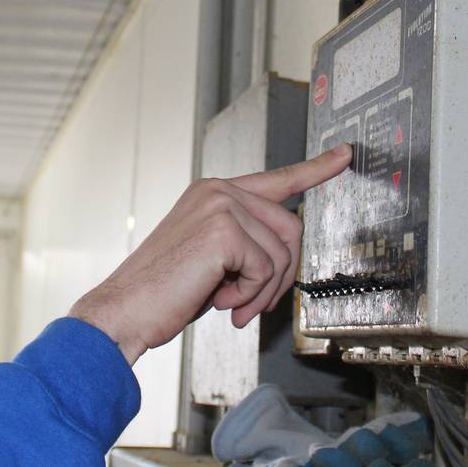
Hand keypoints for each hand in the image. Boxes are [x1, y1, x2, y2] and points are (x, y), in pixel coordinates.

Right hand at [68, 144, 350, 363]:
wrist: (123, 310)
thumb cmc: (162, 292)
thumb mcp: (212, 260)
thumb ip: (246, 245)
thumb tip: (285, 256)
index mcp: (214, 192)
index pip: (277, 177)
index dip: (316, 168)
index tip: (344, 156)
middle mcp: (219, 190)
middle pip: (291, 228)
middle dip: (280, 275)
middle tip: (251, 302)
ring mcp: (221, 205)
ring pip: (282, 252)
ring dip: (262, 290)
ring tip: (229, 303)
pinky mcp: (223, 229)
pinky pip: (266, 269)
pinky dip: (249, 295)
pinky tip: (220, 300)